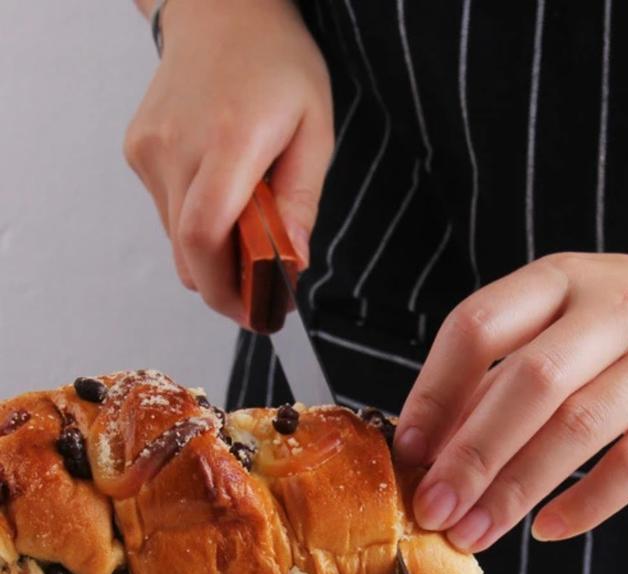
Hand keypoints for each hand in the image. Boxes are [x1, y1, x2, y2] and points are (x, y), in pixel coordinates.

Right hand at [124, 0, 332, 324]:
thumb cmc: (278, 64)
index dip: (227, 290)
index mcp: (228, 139)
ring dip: (214, 257)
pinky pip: (167, 215)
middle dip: (226, 288)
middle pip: (188, 253)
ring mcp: (149, 149)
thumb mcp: (315, 129)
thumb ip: (302, 199)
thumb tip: (293, 260)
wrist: (221, 11)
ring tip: (252, 244)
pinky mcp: (137, 151)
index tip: (257, 313)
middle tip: (263, 297)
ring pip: (176, 241)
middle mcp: (177, 145)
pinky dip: (197, 228)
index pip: (205, 236)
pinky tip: (225, 203)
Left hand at [394, 242, 627, 550]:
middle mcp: (610, 311)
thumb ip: (510, 361)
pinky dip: (587, 502)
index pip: (479, 326)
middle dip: (471, 454)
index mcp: (561, 281)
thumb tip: (435, 441)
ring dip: (518, 488)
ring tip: (475, 532)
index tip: (408, 451)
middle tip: (432, 509)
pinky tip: (549, 529)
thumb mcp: (572, 307)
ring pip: (578, 427)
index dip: (435, 392)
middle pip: (527, 383)